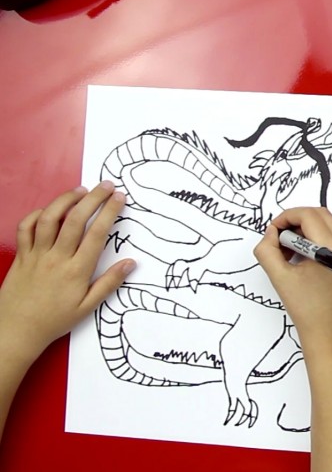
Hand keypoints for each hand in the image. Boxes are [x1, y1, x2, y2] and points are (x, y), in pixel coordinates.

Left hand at [0, 183, 134, 364]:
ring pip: (50, 218)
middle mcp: (56, 258)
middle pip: (76, 219)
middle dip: (93, 198)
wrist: (16, 330)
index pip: (96, 234)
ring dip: (66, 200)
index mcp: (76, 271)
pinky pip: (26, 228)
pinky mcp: (21, 255)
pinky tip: (50, 210)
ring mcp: (36, 255)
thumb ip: (109, 283)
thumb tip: (130, 263)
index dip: (109, 212)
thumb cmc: (53, 321)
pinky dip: (37, 214)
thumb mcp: (87, 307)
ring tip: (80, 191)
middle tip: (106, 186)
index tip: (119, 198)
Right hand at [252, 207, 331, 349]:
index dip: (285, 217)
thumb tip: (271, 233)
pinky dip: (314, 237)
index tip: (272, 231)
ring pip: (326, 223)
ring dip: (304, 228)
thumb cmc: (307, 309)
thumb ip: (267, 250)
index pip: (308, 214)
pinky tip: (301, 257)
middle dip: (295, 220)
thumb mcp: (279, 277)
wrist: (329, 333)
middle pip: (319, 213)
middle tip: (278, 237)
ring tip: (288, 251)